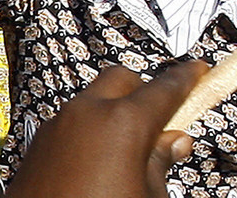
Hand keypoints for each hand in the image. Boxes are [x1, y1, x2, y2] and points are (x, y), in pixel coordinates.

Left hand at [5, 60, 207, 197]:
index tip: (197, 71)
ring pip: (94, 99)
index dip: (187, 78)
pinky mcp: (39, 143)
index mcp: (124, 122)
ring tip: (125, 153)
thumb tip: (173, 143)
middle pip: (124, 79)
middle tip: (160, 121)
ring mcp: (59, 124)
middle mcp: (88, 112)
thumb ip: (162, 165)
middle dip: (143, 92)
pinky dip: (88, 131)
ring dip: (113, 114)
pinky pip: (71, 122)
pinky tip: (95, 165)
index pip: (166, 87)